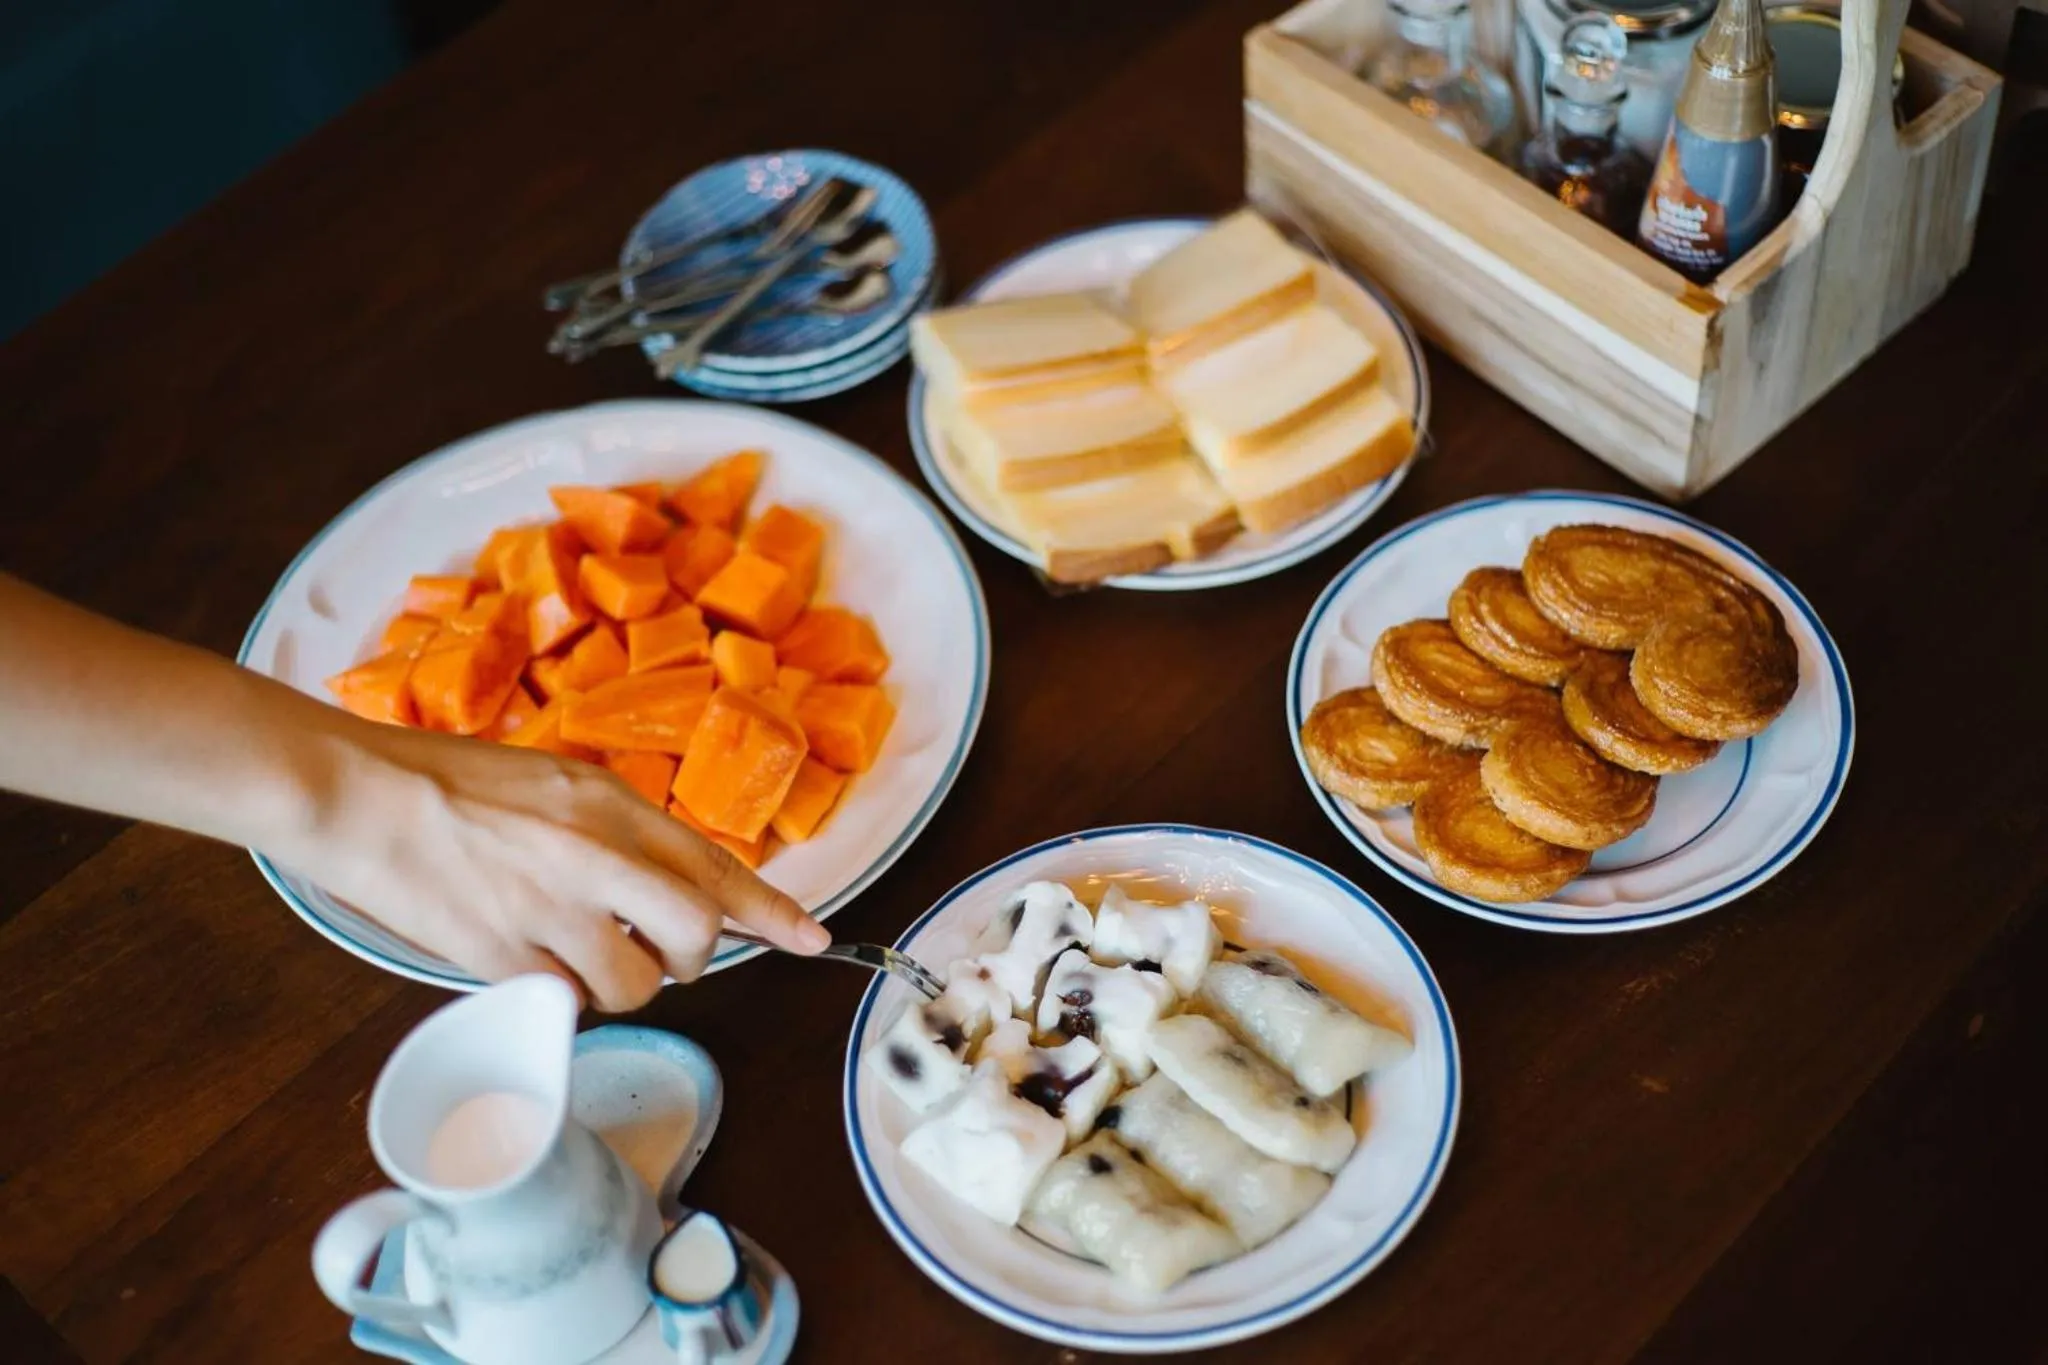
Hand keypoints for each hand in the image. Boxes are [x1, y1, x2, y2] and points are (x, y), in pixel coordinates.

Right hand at [273, 719, 829, 1010]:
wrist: (357, 796)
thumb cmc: (449, 782)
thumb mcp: (557, 783)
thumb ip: (619, 831)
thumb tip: (671, 883)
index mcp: (608, 803)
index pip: (713, 864)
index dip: (772, 912)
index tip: (813, 940)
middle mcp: (590, 854)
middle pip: (695, 932)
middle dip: (693, 959)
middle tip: (664, 957)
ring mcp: (545, 909)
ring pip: (632, 985)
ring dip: (621, 986)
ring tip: (579, 955)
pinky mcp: (498, 956)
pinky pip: (564, 1003)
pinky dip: (559, 996)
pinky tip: (529, 962)